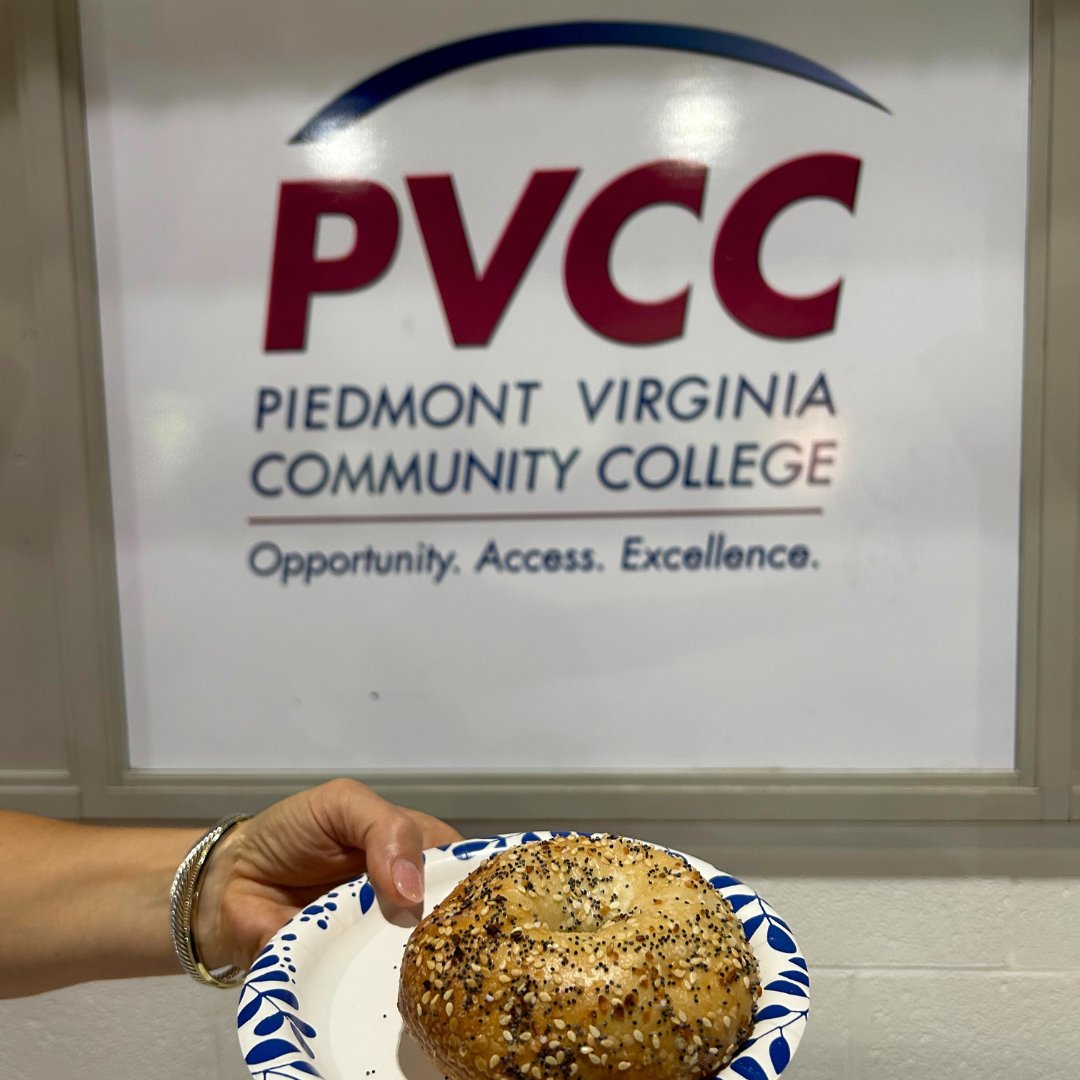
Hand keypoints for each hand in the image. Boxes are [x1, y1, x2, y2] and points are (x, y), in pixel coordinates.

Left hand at [195, 779, 461, 970]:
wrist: (228, 881)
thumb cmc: (292, 831)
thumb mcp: (342, 804)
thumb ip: (386, 829)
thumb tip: (413, 892)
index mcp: (417, 852)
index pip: (465, 868)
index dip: (476, 882)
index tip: (485, 901)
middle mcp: (409, 900)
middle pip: (451, 921)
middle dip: (452, 930)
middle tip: (452, 941)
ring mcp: (381, 943)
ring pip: (419, 961)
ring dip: (418, 963)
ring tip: (421, 968)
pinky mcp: (350, 979)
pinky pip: (375, 991)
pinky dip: (379, 990)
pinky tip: (391, 993)